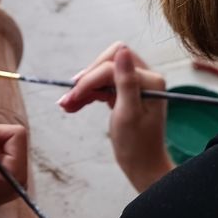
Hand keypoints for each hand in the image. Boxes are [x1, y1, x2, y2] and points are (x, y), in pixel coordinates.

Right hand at [59, 42, 173, 191]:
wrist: (143, 166)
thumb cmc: (137, 145)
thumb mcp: (128, 114)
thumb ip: (125, 81)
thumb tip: (122, 51)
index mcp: (150, 81)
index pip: (111, 67)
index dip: (90, 80)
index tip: (73, 97)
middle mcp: (146, 77)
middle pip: (107, 63)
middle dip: (86, 80)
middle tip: (69, 98)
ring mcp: (136, 84)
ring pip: (102, 74)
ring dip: (84, 88)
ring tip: (66, 105)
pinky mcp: (126, 93)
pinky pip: (103, 85)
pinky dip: (88, 94)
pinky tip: (74, 105)